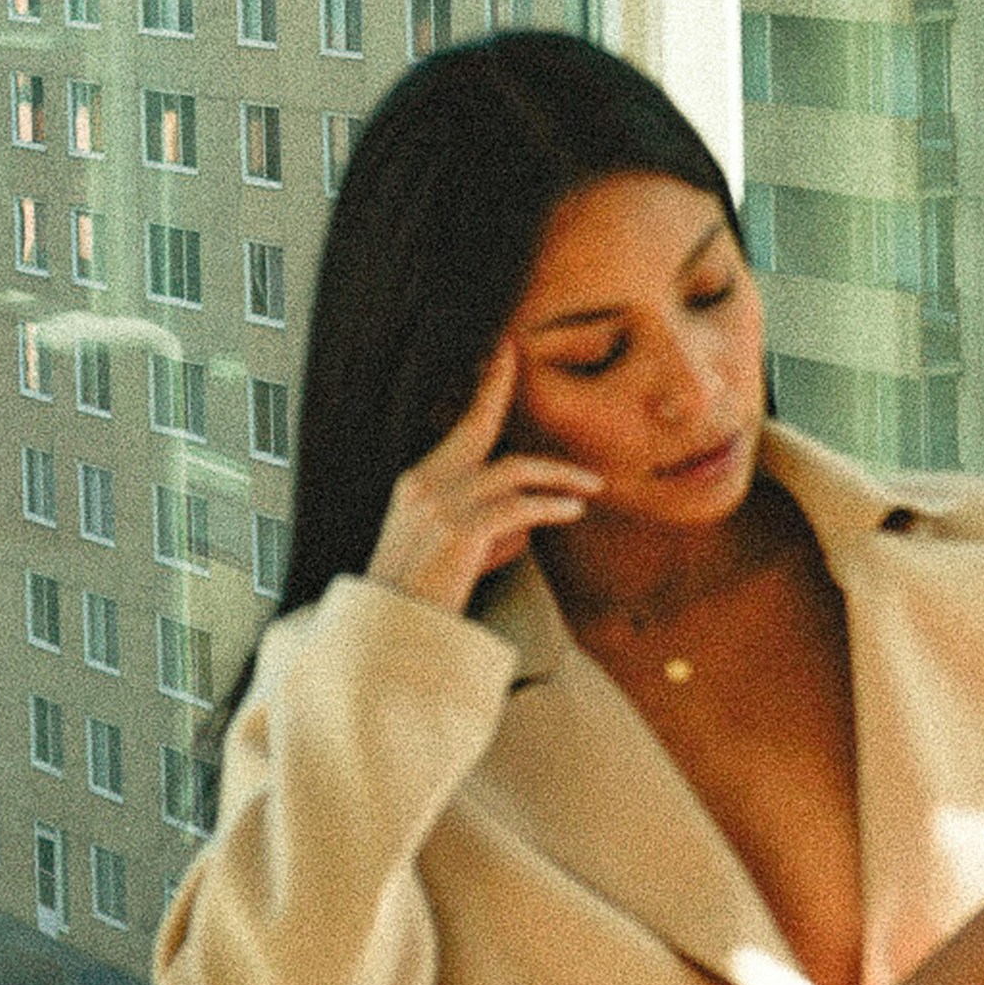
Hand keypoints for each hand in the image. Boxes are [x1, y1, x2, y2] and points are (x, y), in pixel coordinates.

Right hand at [366, 341, 601, 614]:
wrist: (391, 630)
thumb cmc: (422, 597)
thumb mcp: (448, 551)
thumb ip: (486, 526)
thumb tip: (529, 522)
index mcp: (416, 483)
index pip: (457, 427)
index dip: (482, 389)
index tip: (500, 353)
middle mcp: (425, 484)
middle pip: (478, 425)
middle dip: (500, 386)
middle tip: (519, 356)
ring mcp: (441, 506)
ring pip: (513, 470)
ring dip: (559, 475)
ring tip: (591, 485)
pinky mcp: (461, 532)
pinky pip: (520, 508)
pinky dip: (551, 505)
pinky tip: (573, 509)